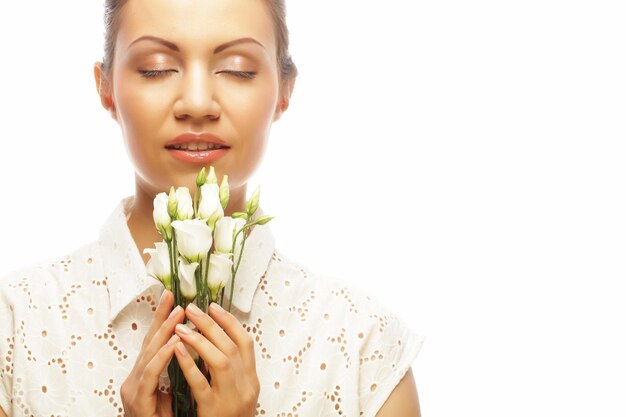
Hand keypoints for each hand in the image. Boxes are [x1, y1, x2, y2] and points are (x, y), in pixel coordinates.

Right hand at [120, 290, 184, 416]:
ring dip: (165, 332)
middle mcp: (135, 378)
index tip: (174, 298)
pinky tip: (175, 344)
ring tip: (179, 315)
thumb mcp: (171, 393)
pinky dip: (163, 357)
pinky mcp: (137, 401)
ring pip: (149, 354)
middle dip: (162, 318)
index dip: (163, 319)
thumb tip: (193, 351)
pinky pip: (151, 375)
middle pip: (149, 342)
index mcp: (145, 375)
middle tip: (175, 298)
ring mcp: (133, 388)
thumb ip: (177, 373)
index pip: (155, 341)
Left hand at [173, 302, 259, 416]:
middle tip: (192, 308)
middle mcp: (246, 386)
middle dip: (211, 324)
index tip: (214, 306)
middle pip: (231, 347)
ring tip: (181, 326)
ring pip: (219, 361)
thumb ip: (231, 370)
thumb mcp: (237, 392)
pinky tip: (177, 350)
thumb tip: (215, 340)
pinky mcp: (213, 410)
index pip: (245, 342)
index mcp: (251, 380)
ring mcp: (231, 398)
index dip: (230, 322)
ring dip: (200, 340)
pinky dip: (188, 364)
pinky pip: (200, 384)